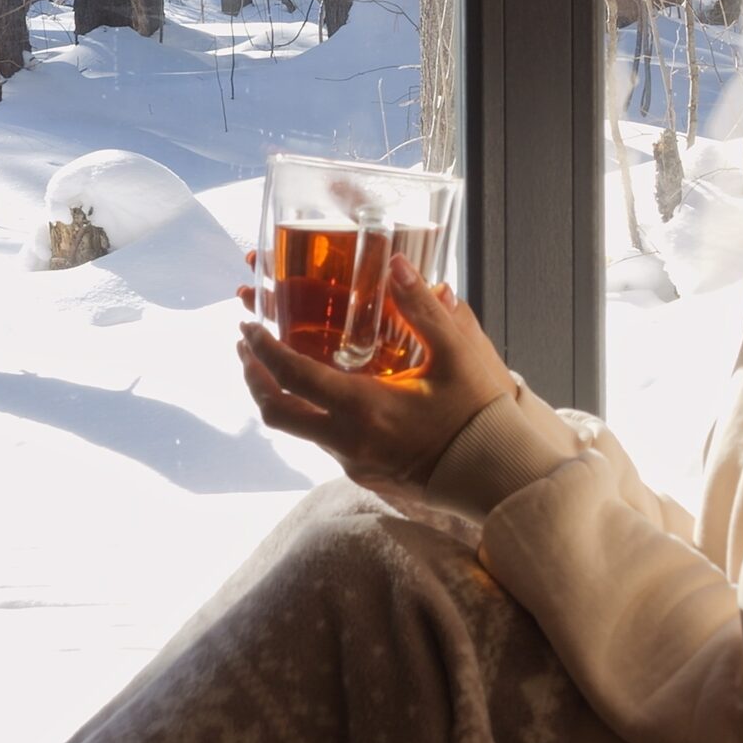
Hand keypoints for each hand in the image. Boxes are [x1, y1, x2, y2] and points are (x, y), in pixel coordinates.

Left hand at [234, 252, 513, 490]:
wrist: (496, 477)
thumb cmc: (478, 415)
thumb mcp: (456, 355)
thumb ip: (422, 309)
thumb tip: (396, 265)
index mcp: (364, 406)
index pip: (293, 376)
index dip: (263, 349)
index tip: (248, 325)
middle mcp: (347, 439)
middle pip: (275, 412)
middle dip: (253, 378)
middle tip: (246, 347)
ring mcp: (353, 462)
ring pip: (296, 430)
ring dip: (279, 396)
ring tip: (276, 364)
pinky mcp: (364, 474)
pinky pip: (323, 442)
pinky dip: (309, 413)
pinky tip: (323, 393)